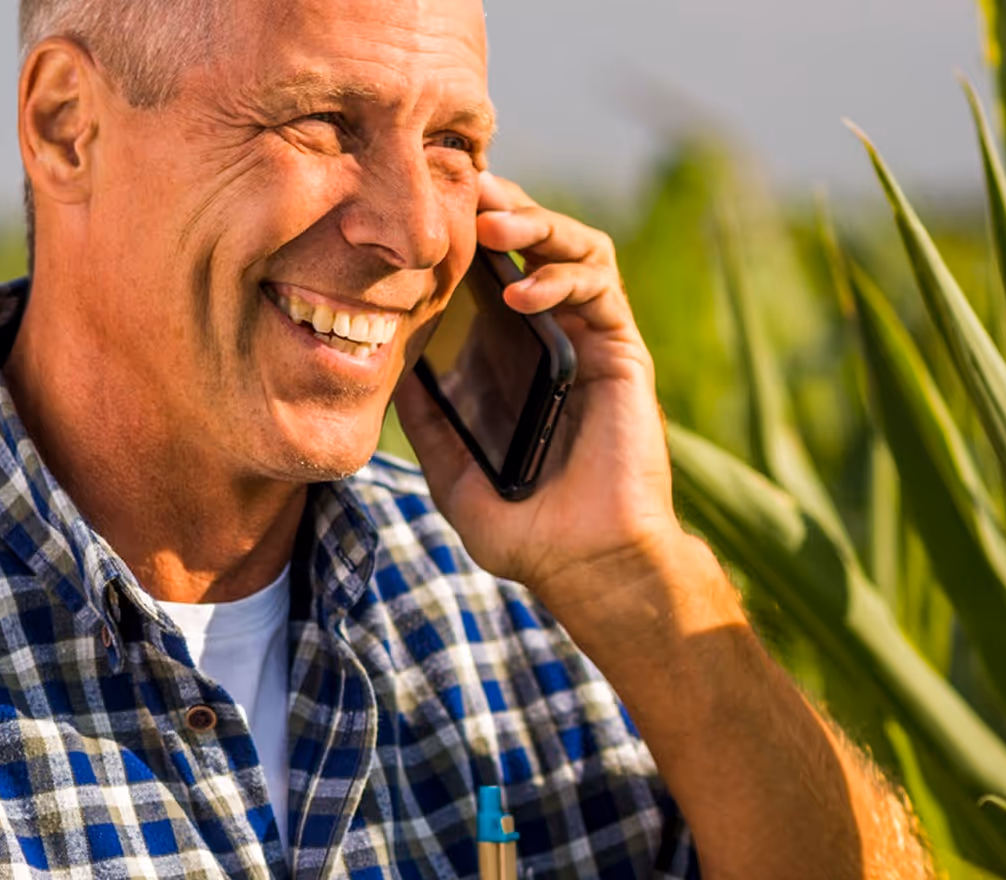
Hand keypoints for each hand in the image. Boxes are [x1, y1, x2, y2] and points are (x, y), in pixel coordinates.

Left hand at [394, 173, 696, 633]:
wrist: (587, 565)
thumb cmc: (527, 531)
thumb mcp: (453, 471)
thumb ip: (426, 422)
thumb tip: (383, 373)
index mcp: (508, 355)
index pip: (487, 270)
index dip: (460, 232)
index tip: (417, 207)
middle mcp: (551, 335)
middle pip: (531, 240)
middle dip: (499, 205)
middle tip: (459, 188)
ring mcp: (589, 337)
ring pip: (574, 246)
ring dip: (535, 223)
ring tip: (491, 225)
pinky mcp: (622, 350)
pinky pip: (600, 287)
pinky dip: (562, 276)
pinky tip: (522, 292)